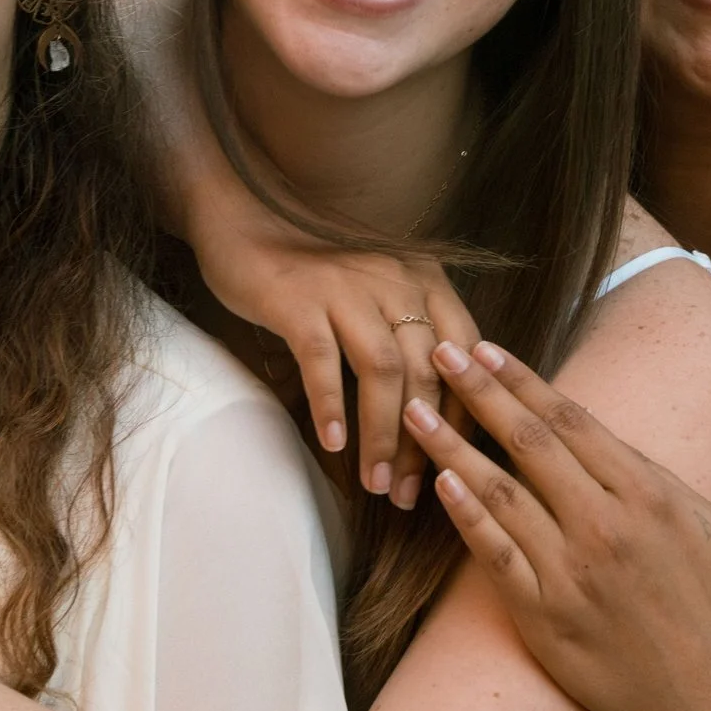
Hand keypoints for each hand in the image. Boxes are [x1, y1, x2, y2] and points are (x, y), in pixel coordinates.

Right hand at [189, 207, 481, 510]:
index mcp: (425, 278)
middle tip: (409, 494)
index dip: (464, 416)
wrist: (244, 216)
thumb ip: (410, 332)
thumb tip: (437, 412)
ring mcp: (347, 285)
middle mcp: (395, 277)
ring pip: (382, 370)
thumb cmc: (316, 267)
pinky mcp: (300, 297)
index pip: (466, 355)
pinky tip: (333, 444)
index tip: (454, 467)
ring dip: (382, 434)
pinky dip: (330, 405)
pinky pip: (322, 359)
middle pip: (428, 371)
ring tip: (375, 483)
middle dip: (423, 442)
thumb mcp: (378, 289)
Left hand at [403, 341, 710, 710]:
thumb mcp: (699, 521)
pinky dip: (466, 516)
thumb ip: (645, 473)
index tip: (485, 348)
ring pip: (499, 493)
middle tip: (441, 351)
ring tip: (417, 410)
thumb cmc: (707, 603)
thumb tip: (591, 431)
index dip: (521, 380)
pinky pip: (496, 555)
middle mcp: (605, 525)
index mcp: (646, 494)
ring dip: (453, 446)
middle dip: (480, 391)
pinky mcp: (545, 616)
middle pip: (528, 443)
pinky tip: (440, 483)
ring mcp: (571, 572)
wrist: (704, 699)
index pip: (570, 420)